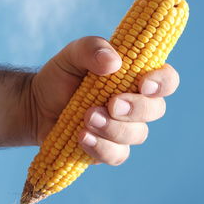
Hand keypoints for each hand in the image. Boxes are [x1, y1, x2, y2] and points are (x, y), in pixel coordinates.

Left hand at [29, 36, 179, 164]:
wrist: (37, 105)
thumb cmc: (61, 76)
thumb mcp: (72, 54)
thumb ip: (92, 49)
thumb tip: (114, 63)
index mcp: (136, 77)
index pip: (166, 80)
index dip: (163, 83)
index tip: (143, 83)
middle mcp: (136, 104)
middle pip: (156, 110)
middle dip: (136, 108)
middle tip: (111, 104)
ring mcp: (125, 129)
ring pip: (138, 134)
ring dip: (113, 128)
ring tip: (86, 118)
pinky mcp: (110, 149)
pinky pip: (118, 155)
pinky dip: (101, 148)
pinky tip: (81, 137)